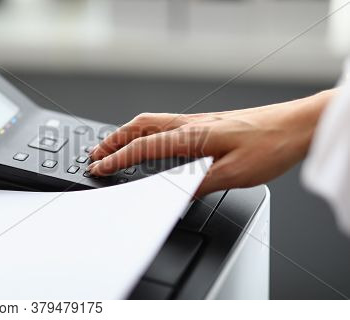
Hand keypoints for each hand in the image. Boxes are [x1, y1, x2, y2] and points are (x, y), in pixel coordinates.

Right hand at [88, 90, 334, 196]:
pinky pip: (168, 125)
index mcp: (192, 135)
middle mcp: (192, 124)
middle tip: (97, 151)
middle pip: (141, 126)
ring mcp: (200, 122)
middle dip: (114, 139)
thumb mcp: (234, 174)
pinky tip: (153, 142)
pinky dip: (149, 132)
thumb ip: (198, 184)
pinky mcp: (209, 124)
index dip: (117, 158)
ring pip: (153, 122)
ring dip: (129, 133)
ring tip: (116, 145)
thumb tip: (173, 196)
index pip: (143, 146)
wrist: (298, 125)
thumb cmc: (272, 144)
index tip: (99, 166)